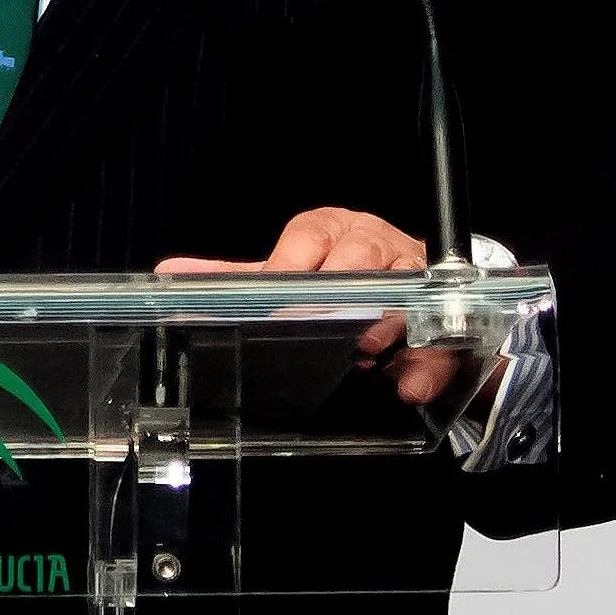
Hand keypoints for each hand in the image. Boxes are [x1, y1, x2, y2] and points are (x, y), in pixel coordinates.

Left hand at [156, 204, 462, 402]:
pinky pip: (441, 340)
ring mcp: (413, 278)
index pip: (309, 236)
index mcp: (331, 230)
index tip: (278, 292)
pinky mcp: (443, 318)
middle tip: (321, 326)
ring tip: (365, 352)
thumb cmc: (341, 271)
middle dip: (341, 295)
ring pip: (404, 293)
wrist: (414, 286)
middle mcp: (374, 245)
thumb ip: (239, 277)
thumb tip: (172, 274)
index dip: (292, 265)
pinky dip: (425, 364)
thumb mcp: (292, 270)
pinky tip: (409, 384)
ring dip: (384, 325)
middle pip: (359, 259)